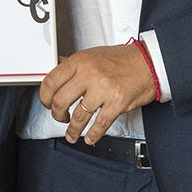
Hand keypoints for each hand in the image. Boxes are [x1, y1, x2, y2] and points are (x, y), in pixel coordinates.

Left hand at [38, 44, 155, 145]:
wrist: (148, 62)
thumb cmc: (122, 59)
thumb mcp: (92, 54)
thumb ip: (73, 64)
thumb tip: (56, 68)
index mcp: (80, 61)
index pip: (51, 81)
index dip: (44, 96)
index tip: (45, 102)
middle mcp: (90, 74)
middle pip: (60, 101)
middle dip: (57, 115)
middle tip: (60, 117)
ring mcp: (103, 89)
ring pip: (79, 116)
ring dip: (73, 129)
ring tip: (72, 133)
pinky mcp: (117, 103)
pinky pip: (99, 124)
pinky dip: (92, 134)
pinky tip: (89, 137)